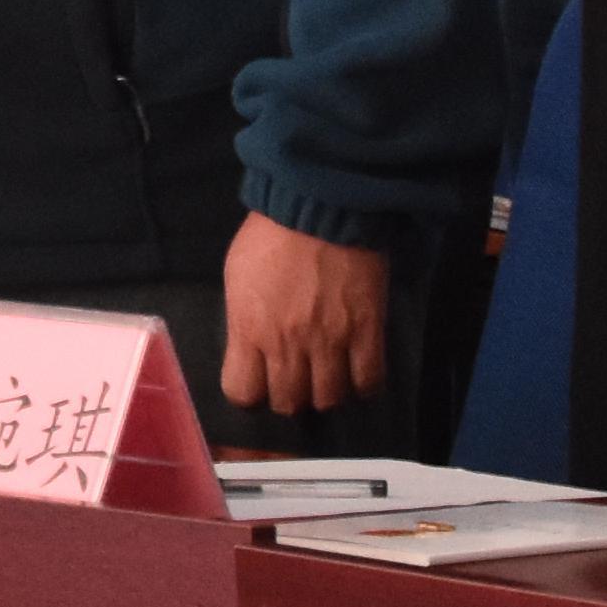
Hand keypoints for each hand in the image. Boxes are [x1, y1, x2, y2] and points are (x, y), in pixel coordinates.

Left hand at [221, 211, 389, 417]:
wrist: (321, 204)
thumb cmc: (271, 234)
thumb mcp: (238, 276)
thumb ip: (243, 317)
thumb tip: (249, 344)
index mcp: (249, 329)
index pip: (242, 392)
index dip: (249, 394)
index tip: (257, 383)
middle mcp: (288, 344)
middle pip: (289, 402)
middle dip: (289, 397)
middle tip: (295, 380)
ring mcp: (330, 341)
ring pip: (329, 399)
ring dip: (326, 393)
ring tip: (327, 377)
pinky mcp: (367, 332)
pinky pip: (368, 381)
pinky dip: (363, 386)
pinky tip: (357, 374)